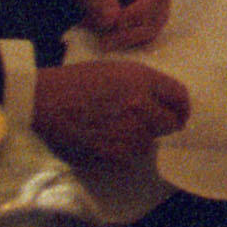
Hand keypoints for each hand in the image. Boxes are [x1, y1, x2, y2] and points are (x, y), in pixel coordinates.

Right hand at [30, 58, 189, 166]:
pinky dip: (122, 151)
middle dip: (163, 124)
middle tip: (148, 123)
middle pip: (172, 124)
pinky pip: (130, 157)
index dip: (182, 106)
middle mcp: (140, 106)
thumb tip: (165, 102)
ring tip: (117, 128)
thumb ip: (144, 84)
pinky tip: (105, 139)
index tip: (179, 112)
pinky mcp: (113, 153)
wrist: (44, 101)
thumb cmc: (76, 81)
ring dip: (140, 138)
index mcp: (141, 80)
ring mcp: (127, 132)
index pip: (179, 96)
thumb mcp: (115, 70)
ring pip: (150, 142)